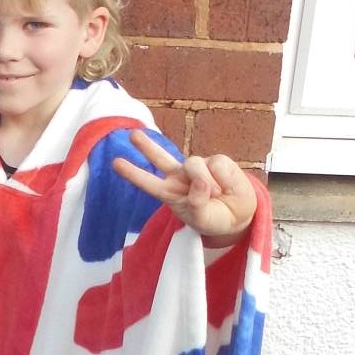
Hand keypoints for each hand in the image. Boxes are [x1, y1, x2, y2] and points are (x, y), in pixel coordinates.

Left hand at [113, 130, 258, 241]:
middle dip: (147, 146)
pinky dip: (224, 180)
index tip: (116, 163)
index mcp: (170, 192)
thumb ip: (197, 202)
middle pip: (161, 157)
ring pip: (195, 165)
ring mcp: (198, 167)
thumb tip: (200, 179)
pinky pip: (218, 165)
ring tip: (217, 196)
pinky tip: (227, 188)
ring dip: (208, 184)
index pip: (148, 182)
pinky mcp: (218, 161)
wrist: (239, 216)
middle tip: (133, 135)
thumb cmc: (213, 218)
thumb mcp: (202, 219)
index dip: (133, 173)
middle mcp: (180, 176)